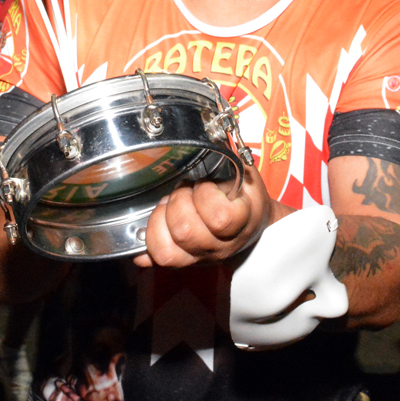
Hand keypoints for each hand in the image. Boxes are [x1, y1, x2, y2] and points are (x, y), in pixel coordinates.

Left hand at [133, 162, 279, 268]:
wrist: (252, 229)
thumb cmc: (245, 198)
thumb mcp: (246, 175)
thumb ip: (228, 159)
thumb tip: (205, 137)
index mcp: (240, 224)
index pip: (219, 218)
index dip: (206, 195)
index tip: (206, 184)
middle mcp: (219, 247)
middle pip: (185, 232)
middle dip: (178, 202)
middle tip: (184, 192)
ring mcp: (199, 258)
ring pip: (166, 252)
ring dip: (160, 221)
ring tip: (170, 207)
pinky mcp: (182, 263)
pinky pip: (155, 261)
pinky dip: (147, 244)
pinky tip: (153, 229)